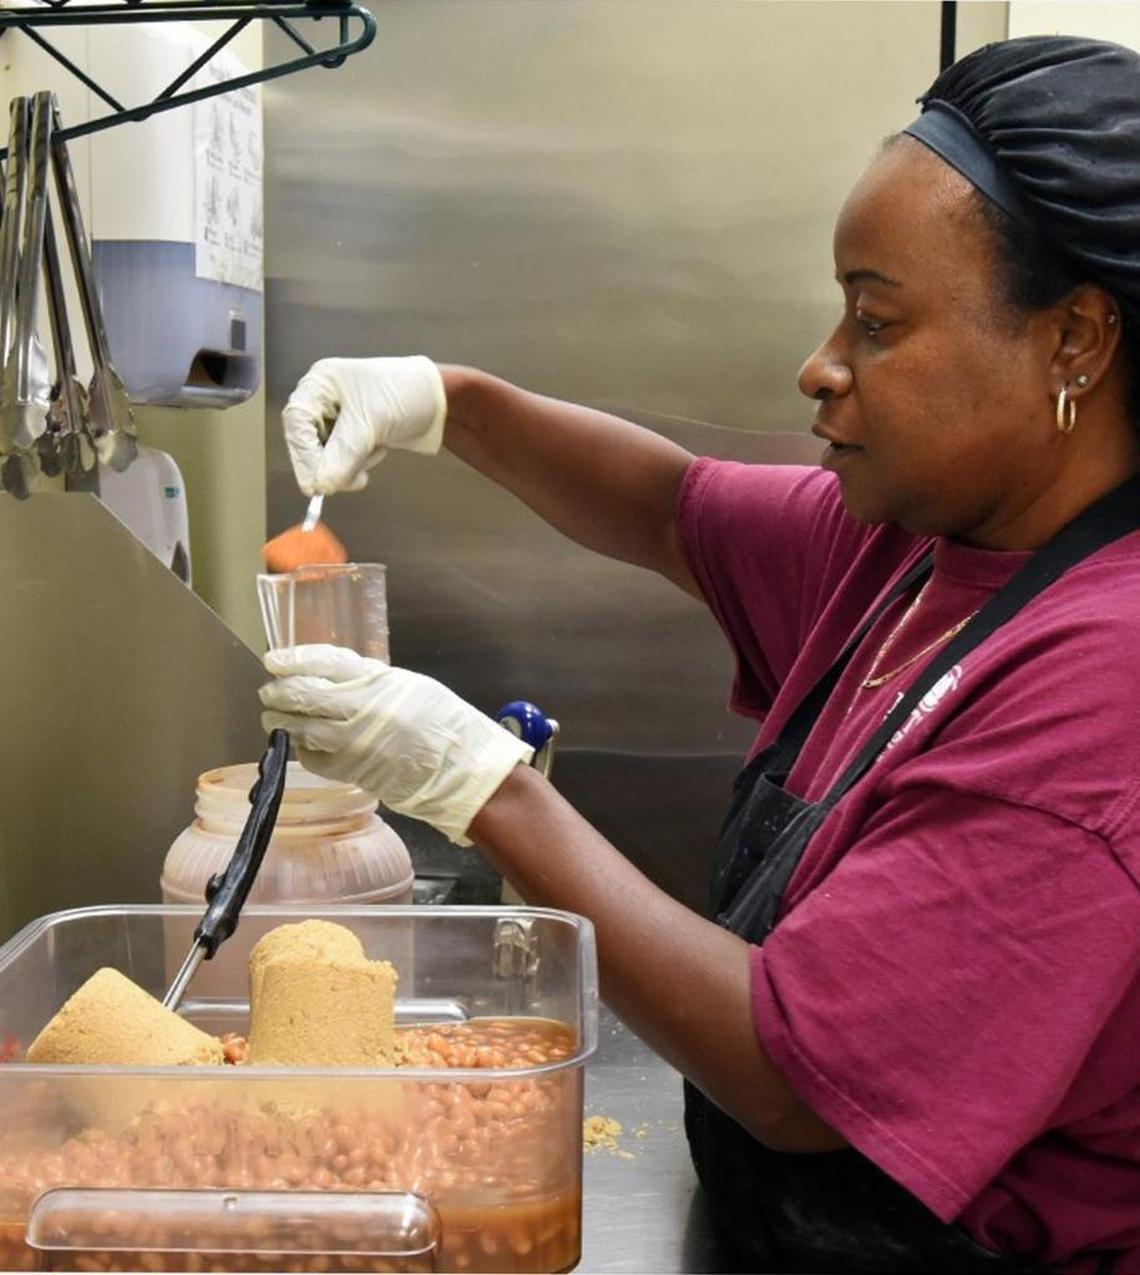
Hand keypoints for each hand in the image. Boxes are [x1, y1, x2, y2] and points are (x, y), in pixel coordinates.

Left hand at [259, 645, 532, 845]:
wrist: (461, 769)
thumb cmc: (442, 723)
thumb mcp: (407, 686)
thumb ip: (369, 681)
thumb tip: (331, 677)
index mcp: (379, 681)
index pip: (324, 663)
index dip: (293, 660)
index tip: (274, 659)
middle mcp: (363, 709)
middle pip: (305, 695)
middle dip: (280, 692)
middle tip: (269, 690)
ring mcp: (355, 743)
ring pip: (302, 729)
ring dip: (282, 722)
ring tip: (274, 718)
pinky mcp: (352, 771)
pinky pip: (315, 758)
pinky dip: (302, 749)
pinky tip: (301, 743)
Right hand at [282, 356, 446, 495]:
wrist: (439, 401)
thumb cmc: (407, 393)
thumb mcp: (371, 423)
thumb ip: (343, 455)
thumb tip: (321, 484)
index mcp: (321, 383)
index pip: (297, 423)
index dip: (304, 456)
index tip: (316, 485)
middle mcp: (323, 400)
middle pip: (307, 443)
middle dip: (333, 462)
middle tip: (354, 477)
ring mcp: (336, 419)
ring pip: (326, 457)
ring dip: (351, 462)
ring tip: (376, 446)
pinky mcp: (350, 436)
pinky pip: (342, 461)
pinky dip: (359, 463)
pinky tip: (378, 448)